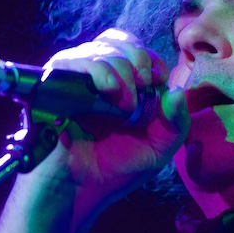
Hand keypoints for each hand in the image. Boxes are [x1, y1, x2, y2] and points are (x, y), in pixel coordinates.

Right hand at [39, 29, 188, 226]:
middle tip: (143, 90)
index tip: (158, 80)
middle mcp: (96, 76)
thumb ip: (175, 122)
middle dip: (139, 61)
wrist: (78, 190)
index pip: (136, 50)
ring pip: (102, 49)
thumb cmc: (116, 169)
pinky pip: (77, 60)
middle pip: (121, 42)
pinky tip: (110, 92)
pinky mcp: (54, 84)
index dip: (151, 59)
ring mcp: (74, 78)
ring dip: (122, 73)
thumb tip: (178, 89)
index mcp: (120, 84)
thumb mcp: (158, 148)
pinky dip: (99, 71)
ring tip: (124, 106)